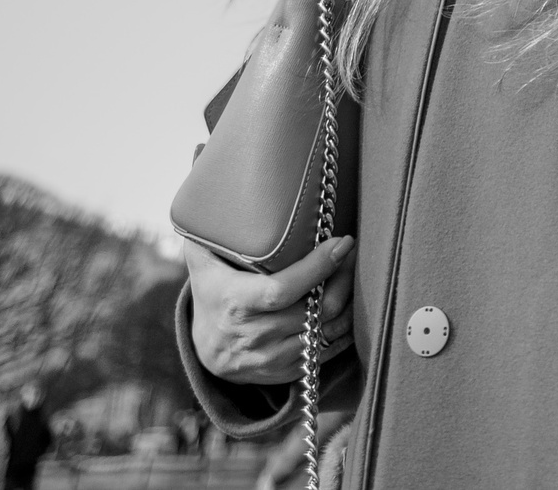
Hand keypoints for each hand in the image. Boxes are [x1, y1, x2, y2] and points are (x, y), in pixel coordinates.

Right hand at [185, 236, 355, 385]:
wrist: (206, 351)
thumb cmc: (212, 293)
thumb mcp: (203, 262)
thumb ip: (210, 230)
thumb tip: (216, 186)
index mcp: (234, 303)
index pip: (282, 289)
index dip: (317, 267)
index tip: (342, 243)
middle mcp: (253, 335)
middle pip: (314, 310)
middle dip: (342, 279)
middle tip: (352, 255)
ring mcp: (271, 358)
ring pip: (326, 332)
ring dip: (349, 303)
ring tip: (353, 277)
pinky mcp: (286, 372)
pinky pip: (327, 352)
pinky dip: (344, 328)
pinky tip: (349, 305)